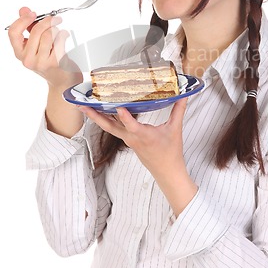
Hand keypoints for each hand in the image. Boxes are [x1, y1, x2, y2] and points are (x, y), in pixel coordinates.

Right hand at [7, 7, 81, 88]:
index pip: (13, 33)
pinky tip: (64, 36)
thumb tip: (24, 10)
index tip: (33, 14)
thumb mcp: (36, 46)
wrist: (63, 81)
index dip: (22, 20)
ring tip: (59, 33)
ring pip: (49, 34)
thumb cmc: (50, 62)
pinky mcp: (55, 62)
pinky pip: (60, 39)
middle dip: (47, 21)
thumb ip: (29, 28)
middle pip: (36, 31)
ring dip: (57, 29)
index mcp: (20, 53)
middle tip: (55, 18)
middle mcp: (28, 59)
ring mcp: (41, 62)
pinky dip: (64, 34)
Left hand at [80, 98, 197, 215]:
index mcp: (143, 135)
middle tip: (83, 106)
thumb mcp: (175, 129)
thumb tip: (184, 94)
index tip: (118, 107)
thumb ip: (179, 110)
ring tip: (86, 108)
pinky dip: (108, 121)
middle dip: (95, 116)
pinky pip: (116, 130)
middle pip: (109, 126)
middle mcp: (132, 138)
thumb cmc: (170, 153)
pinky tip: (105, 113)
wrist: (167, 172)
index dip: (125, 116)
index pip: (131, 125)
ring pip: (110, 128)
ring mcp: (129, 141)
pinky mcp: (129, 142)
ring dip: (98, 118)